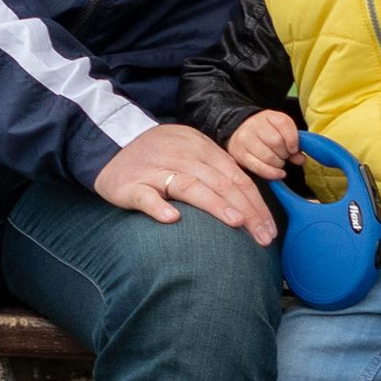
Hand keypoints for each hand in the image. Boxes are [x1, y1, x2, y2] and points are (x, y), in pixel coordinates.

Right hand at [94, 122, 277, 241]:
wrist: (110, 143)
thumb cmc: (158, 154)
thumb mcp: (191, 151)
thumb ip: (216, 170)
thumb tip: (249, 200)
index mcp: (201, 148)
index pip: (236, 177)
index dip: (256, 203)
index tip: (270, 228)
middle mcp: (182, 157)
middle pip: (221, 183)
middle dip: (247, 211)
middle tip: (263, 237)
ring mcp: (155, 170)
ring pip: (190, 186)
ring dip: (215, 204)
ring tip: (236, 222)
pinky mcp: (131, 185)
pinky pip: (147, 196)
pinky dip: (159, 207)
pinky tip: (173, 220)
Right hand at [223, 109, 301, 181]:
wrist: (240, 133)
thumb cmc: (266, 134)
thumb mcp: (281, 132)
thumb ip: (294, 143)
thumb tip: (301, 159)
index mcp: (268, 116)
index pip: (284, 123)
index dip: (293, 139)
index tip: (294, 149)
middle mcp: (254, 125)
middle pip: (276, 142)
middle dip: (285, 153)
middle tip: (284, 156)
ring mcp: (244, 139)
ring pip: (268, 157)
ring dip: (278, 164)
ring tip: (278, 162)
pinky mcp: (239, 154)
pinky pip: (258, 167)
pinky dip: (272, 173)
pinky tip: (278, 173)